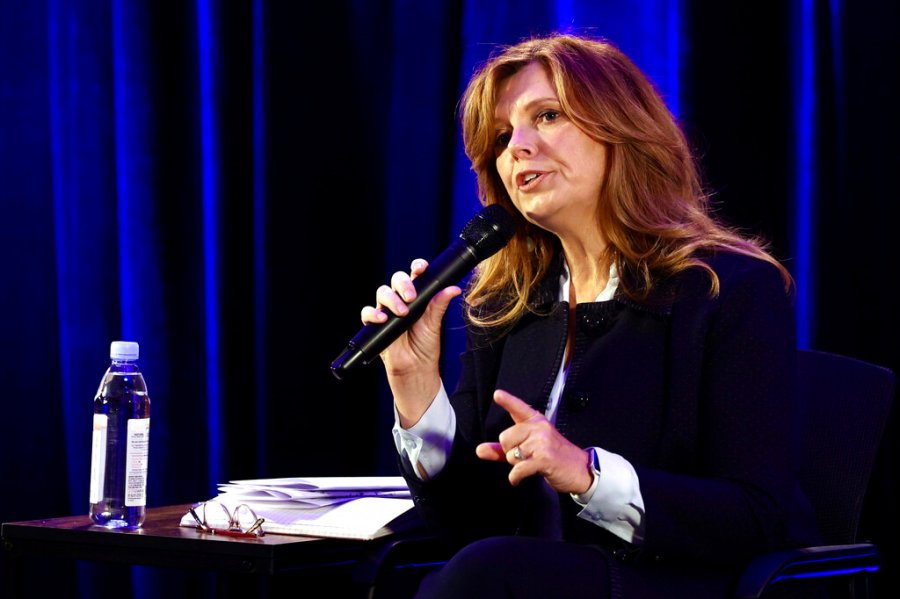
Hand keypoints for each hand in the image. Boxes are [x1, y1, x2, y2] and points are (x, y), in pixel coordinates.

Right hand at [360, 259, 460, 425]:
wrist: (415, 368)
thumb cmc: (426, 345)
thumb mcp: (434, 324)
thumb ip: (439, 305)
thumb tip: (453, 288)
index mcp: (417, 296)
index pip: (414, 276)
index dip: (416, 268)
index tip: (421, 268)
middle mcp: (400, 300)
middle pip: (396, 280)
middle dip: (403, 284)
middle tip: (411, 297)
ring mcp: (387, 311)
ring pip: (382, 293)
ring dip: (391, 299)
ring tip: (401, 312)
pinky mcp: (375, 325)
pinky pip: (368, 313)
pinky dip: (373, 313)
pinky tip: (382, 318)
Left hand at [475, 389, 593, 494]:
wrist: (580, 470)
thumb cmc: (553, 457)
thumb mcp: (529, 448)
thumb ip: (502, 449)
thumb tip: (479, 450)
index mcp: (536, 421)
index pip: (519, 408)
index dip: (507, 401)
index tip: (497, 394)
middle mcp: (539, 428)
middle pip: (505, 438)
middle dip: (510, 452)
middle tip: (526, 456)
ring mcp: (542, 443)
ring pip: (511, 455)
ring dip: (516, 465)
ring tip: (531, 464)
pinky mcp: (544, 459)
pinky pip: (518, 469)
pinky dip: (515, 478)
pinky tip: (519, 479)